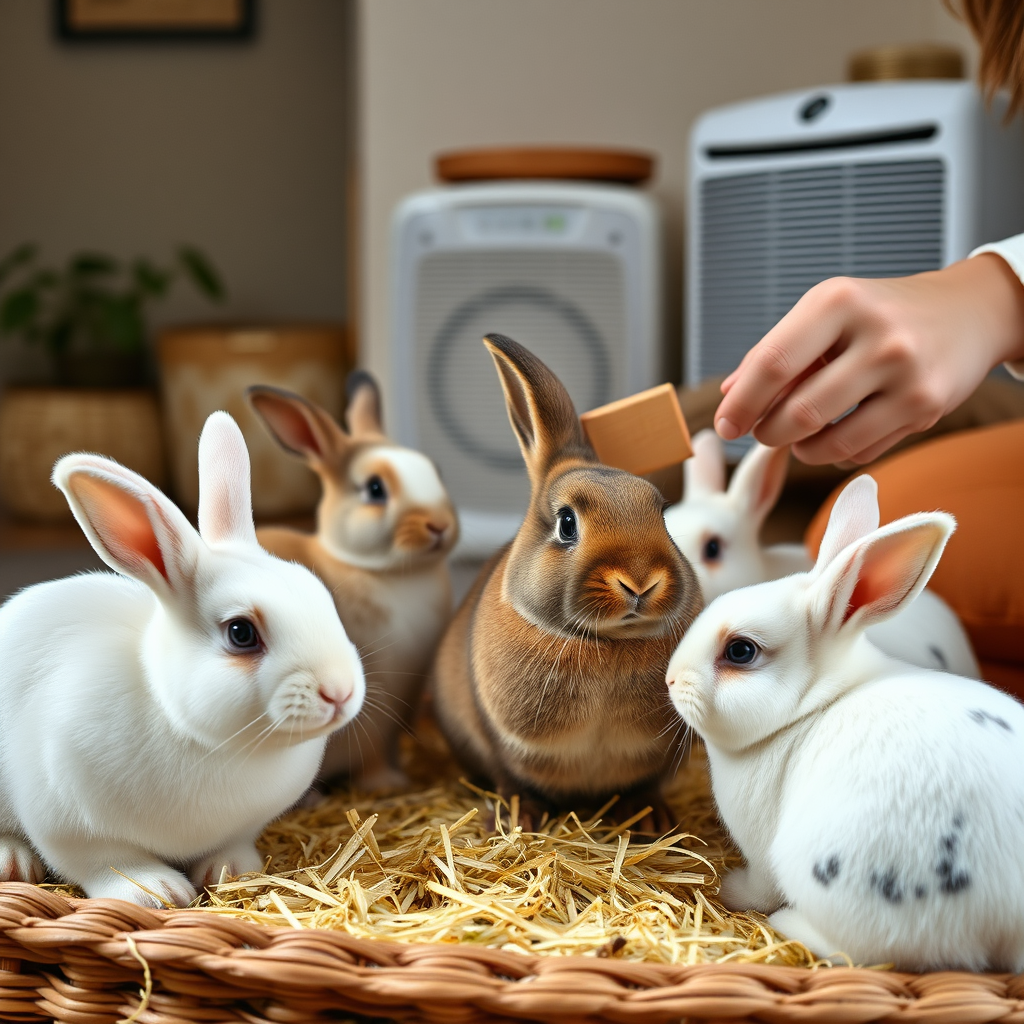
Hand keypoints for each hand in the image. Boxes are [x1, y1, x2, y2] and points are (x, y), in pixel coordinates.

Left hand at [713, 255, 1023, 464]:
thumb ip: (773, 352)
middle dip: (768, 431)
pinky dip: (835, 452)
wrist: (969, 312)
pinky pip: (859, 451)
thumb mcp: (825, 314)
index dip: (741, 403)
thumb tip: (728, 395)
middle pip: (797, 412)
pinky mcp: (927, 408)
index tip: (726, 424)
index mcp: (838, 302)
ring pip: (828, 442)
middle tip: (764, 430)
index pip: (772, 364)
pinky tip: (838, 432)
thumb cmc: (881, 313)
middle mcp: (877, 336)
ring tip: (798, 435)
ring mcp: (906, 375)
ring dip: (800, 448)